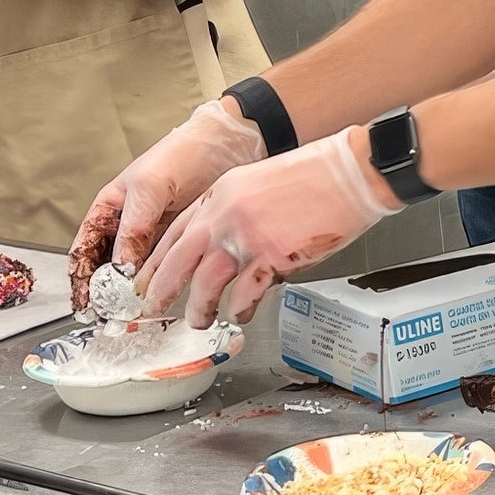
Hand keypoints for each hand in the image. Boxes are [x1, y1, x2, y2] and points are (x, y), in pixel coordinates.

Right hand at [69, 93, 265, 304]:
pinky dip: (155, 287)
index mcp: (110, 208)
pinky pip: (160, 270)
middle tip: (104, 317)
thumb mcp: (149, 188)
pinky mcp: (177, 245)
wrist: (225, 147)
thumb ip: (133, 228)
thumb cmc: (181, 156)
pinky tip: (155, 302)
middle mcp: (127, 226)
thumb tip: (121, 268)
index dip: (80, 276)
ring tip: (126, 317)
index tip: (84, 301)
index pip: (85, 248)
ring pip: (132, 274)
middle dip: (101, 294)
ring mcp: (151, 238)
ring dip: (128, 295)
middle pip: (104, 267)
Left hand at [142, 135, 393, 326]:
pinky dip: (237, 309)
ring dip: (197, 307)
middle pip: (178, 259)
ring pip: (204, 282)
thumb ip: (236, 212)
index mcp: (221, 193)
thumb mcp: (260, 182)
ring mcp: (246, 236)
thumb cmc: (316, 176)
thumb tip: (226, 247)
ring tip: (197, 321)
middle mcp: (225, 214)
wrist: (349, 173)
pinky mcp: (271, 257)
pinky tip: (238, 315)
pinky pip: (243, 294)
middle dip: (160, 288)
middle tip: (150, 308)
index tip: (145, 277)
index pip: (176, 231)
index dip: (158, 259)